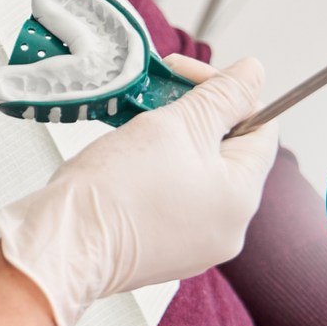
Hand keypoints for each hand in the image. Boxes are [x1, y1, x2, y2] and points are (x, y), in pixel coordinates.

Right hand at [0, 55, 278, 325]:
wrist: (65, 243)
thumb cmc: (115, 189)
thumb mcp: (175, 124)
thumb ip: (222, 96)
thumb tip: (254, 74)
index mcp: (241, 197)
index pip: (261, 128)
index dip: (229, 93)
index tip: (189, 76)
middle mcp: (228, 229)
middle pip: (227, 154)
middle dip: (194, 118)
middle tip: (156, 98)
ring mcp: (195, 245)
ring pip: (197, 176)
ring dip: (172, 145)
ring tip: (135, 129)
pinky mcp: (163, 252)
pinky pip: (172, 201)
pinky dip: (156, 176)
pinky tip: (126, 164)